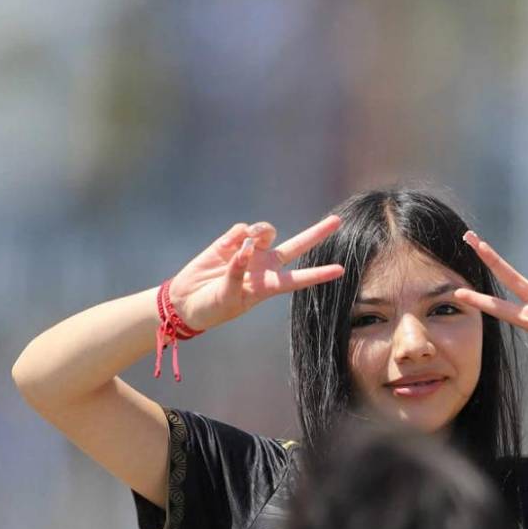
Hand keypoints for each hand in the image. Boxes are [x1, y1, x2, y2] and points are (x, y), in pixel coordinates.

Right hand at [167, 215, 344, 331]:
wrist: (187, 301)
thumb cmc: (212, 307)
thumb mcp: (227, 298)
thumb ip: (237, 274)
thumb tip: (243, 249)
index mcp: (268, 285)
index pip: (299, 278)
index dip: (319, 274)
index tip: (341, 269)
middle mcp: (264, 266)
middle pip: (296, 246)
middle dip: (316, 233)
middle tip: (337, 221)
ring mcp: (248, 252)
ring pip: (266, 232)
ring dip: (261, 230)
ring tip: (248, 239)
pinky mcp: (229, 243)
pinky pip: (241, 230)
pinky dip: (238, 235)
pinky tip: (229, 246)